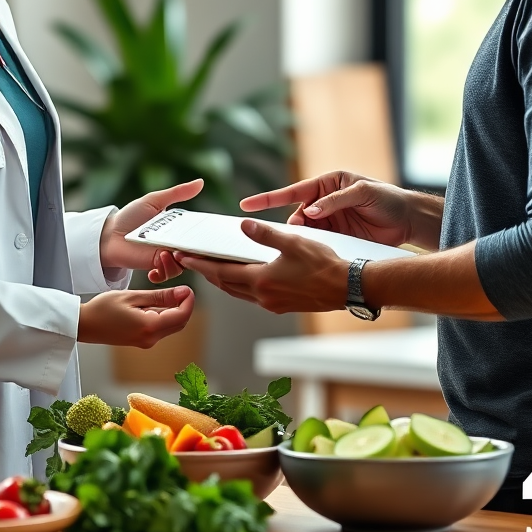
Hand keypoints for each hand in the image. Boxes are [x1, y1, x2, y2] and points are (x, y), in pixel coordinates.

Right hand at [78, 285, 195, 346]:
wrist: (85, 325)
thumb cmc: (103, 309)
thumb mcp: (133, 296)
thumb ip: (160, 296)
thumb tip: (182, 293)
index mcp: (149, 327)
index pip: (182, 316)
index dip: (189, 301)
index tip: (188, 288)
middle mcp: (150, 338)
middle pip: (180, 323)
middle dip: (184, 306)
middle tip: (179, 289)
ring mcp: (146, 342)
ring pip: (172, 326)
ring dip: (174, 310)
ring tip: (165, 294)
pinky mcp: (142, 341)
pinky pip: (161, 328)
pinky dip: (164, 316)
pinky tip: (154, 304)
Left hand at [100, 178, 203, 281]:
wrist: (109, 233)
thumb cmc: (130, 216)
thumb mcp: (155, 200)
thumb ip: (178, 192)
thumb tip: (201, 182)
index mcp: (177, 226)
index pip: (197, 233)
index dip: (204, 235)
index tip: (208, 234)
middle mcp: (174, 242)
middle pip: (194, 251)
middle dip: (196, 252)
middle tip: (190, 247)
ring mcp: (165, 255)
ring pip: (183, 264)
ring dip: (177, 261)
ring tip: (165, 252)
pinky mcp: (155, 266)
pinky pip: (167, 273)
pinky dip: (164, 271)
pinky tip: (154, 266)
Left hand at [177, 220, 347, 313]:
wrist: (347, 288)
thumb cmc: (324, 265)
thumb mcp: (293, 242)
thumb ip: (265, 234)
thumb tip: (243, 225)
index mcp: (261, 280)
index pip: (221, 272)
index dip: (200, 265)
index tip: (184, 258)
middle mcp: (263, 296)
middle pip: (225, 285)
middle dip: (208, 274)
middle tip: (193, 262)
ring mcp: (273, 304)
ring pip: (238, 293)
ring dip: (224, 281)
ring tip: (213, 268)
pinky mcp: (282, 306)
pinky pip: (253, 297)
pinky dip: (241, 286)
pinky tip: (245, 277)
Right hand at [240, 171, 420, 246]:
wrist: (407, 219)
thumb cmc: (386, 198)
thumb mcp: (362, 193)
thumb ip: (335, 201)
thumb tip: (310, 211)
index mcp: (326, 184)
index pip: (292, 191)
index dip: (267, 199)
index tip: (246, 205)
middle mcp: (323, 202)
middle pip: (295, 215)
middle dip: (288, 226)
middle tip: (284, 236)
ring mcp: (328, 220)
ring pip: (303, 232)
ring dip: (299, 240)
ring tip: (297, 250)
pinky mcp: (336, 236)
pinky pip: (316, 242)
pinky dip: (310, 248)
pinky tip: (308, 256)